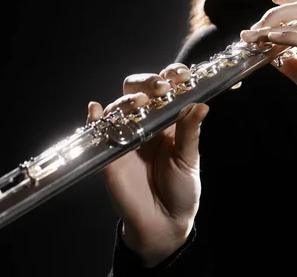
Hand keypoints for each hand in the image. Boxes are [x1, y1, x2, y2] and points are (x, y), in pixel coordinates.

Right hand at [87, 63, 208, 266]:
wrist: (164, 222)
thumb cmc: (181, 189)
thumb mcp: (188, 159)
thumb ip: (190, 132)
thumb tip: (202, 105)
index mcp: (167, 119)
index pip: (165, 88)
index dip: (170, 76)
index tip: (180, 74)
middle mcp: (144, 122)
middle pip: (137, 89)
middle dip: (147, 82)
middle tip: (161, 88)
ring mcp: (124, 135)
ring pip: (118, 107)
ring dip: (127, 100)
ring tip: (139, 103)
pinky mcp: (108, 153)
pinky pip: (97, 132)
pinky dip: (94, 118)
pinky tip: (96, 110)